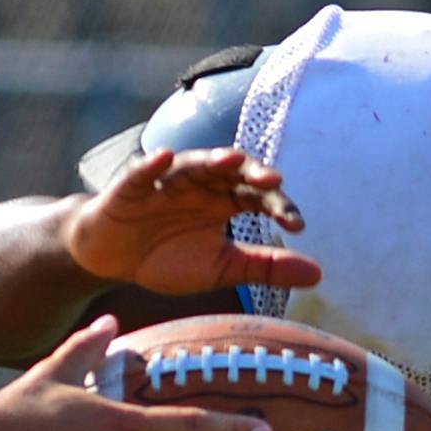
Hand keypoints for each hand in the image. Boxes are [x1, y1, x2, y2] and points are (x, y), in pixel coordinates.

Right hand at [64, 147, 322, 296]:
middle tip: (273, 181)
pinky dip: (152, 165)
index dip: (279, 206)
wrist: (112, 259)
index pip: (258, 197)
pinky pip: (141, 173)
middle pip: (231, 172)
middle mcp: (199, 186)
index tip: (298, 225)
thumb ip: (266, 267)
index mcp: (224, 202)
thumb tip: (319, 273)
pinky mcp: (129, 188)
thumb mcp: (222, 268)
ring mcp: (164, 183)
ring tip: (233, 160)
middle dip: (252, 174)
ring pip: (191, 165)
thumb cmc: (168, 257)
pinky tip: (163, 157)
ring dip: (211, 160)